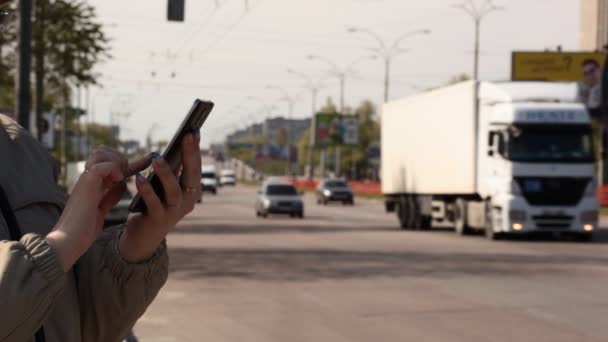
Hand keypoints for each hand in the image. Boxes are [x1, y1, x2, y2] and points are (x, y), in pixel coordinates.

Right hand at [46, 148, 151, 270]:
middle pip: (102, 151)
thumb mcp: (102, 209)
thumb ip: (110, 195)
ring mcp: (86, 180)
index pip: (111, 163)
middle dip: (120, 158)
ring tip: (122, 176)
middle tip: (128, 174)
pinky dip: (112, 168)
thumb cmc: (83, 229)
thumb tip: (122, 183)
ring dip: (116, 161)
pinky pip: (99, 166)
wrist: (69, 242)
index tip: (148, 161)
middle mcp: (89, 178)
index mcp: (93, 183)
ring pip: (100, 153)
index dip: (131, 162)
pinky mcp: (85, 185)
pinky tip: (119, 179)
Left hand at [120, 132, 201, 261]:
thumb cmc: (154, 204)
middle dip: (190, 155)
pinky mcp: (158, 220)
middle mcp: (188, 201)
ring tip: (157, 159)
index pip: (196, 167)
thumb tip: (175, 144)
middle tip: (186, 136)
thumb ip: (171, 170)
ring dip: (166, 174)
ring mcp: (174, 212)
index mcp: (191, 190)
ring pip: (174, 191)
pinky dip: (147, 190)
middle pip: (192, 176)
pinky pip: (154, 203)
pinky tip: (139, 178)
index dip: (195, 149)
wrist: (143, 236)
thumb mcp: (165, 186)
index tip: (194, 131)